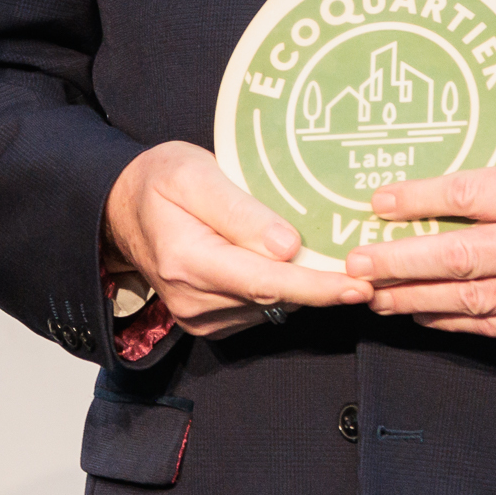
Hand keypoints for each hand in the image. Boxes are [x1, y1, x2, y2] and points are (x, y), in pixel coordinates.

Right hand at [103, 142, 372, 337]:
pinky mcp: (208, 320)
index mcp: (188, 260)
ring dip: (305, 289)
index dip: (317, 287)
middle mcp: (193, 298)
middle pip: (274, 298)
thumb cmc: (160, 181)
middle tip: (373, 275)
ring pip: (271, 307)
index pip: (265, 282)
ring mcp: (199, 315)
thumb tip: (288, 247)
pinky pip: (258, 309)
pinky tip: (297, 269)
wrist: (121, 209)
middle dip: (324, 288)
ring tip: (338, 263)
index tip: (358, 285)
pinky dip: (283, 291)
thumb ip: (239, 211)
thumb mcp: (194, 175)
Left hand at [340, 167, 495, 342]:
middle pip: (461, 253)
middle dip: (399, 260)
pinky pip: (491, 327)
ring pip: (470, 298)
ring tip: (374, 294)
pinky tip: (418, 314)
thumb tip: (431, 206)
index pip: (473, 193)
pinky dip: (448, 322)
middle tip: (355, 263)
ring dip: (413, 298)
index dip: (420, 198)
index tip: (379, 201)